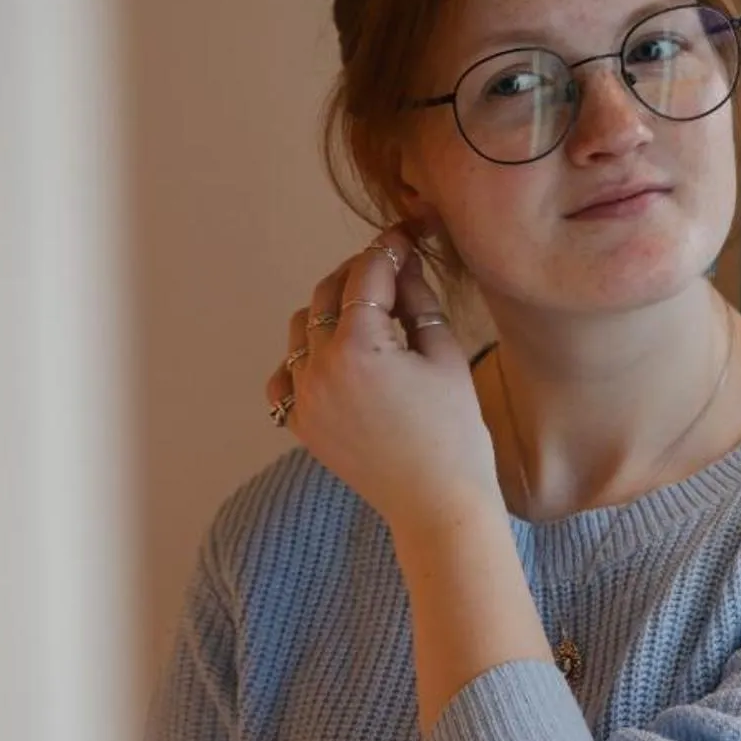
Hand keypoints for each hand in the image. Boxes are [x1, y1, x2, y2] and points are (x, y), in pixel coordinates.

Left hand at [266, 228, 494, 534]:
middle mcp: (318, 367)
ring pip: (302, 328)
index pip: (367, 276)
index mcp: (358, 346)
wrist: (437, 504)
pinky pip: (285, 375)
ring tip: (368, 317)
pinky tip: (333, 360)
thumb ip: (418, 303)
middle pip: (327, 294)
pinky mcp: (300, 422)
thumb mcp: (446, 357)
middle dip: (358, 275)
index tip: (404, 237)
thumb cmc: (455, 433)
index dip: (388, 249)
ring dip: (330, 312)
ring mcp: (302, 397)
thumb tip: (403, 265)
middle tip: (391, 270)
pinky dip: (303, 359)